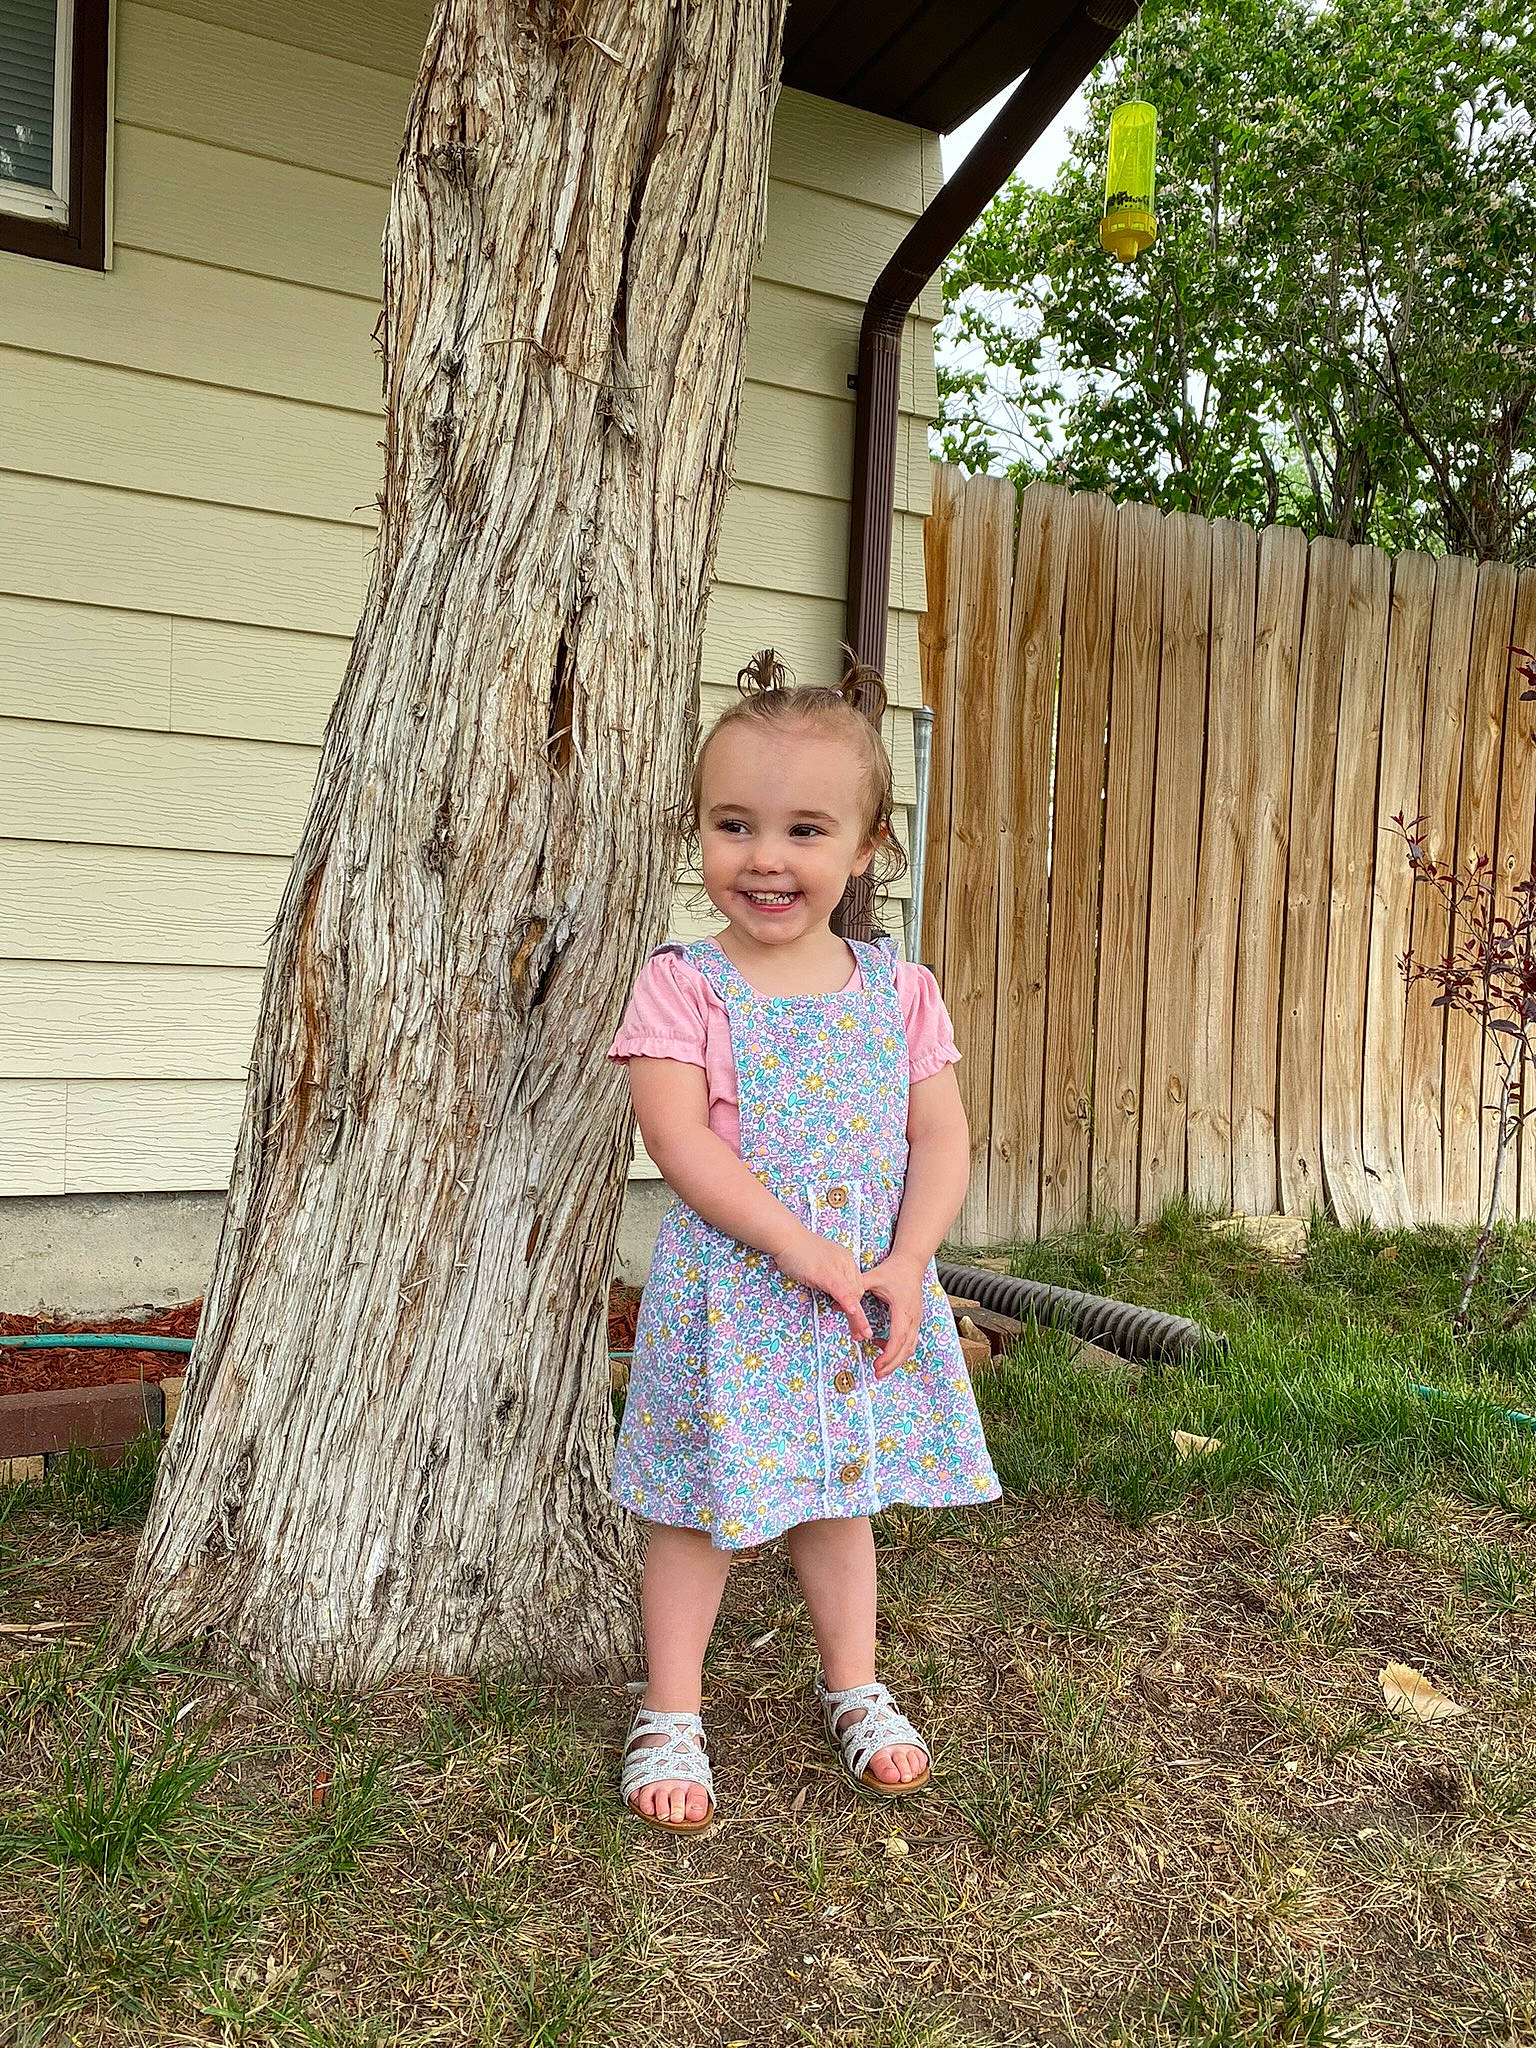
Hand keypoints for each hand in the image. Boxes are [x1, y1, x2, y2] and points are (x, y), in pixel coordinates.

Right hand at [770, 1225, 872, 1343]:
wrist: (786, 1237)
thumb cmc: (797, 1250)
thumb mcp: (820, 1263)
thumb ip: (829, 1277)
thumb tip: (832, 1294)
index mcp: (845, 1260)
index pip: (856, 1286)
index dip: (855, 1304)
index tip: (854, 1318)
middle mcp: (845, 1262)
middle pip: (857, 1293)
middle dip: (860, 1316)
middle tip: (862, 1334)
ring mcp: (837, 1267)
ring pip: (852, 1295)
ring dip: (857, 1317)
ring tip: (860, 1334)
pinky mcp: (826, 1273)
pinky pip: (841, 1291)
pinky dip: (848, 1303)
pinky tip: (853, 1313)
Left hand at [858, 1251, 925, 1376]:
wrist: (911, 1262)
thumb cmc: (892, 1269)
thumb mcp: (872, 1277)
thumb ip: (855, 1289)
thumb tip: (839, 1304)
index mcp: (902, 1308)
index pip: (898, 1338)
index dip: (888, 1354)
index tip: (877, 1365)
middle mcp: (913, 1316)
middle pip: (907, 1348)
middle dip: (892, 1364)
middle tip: (877, 1373)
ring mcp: (916, 1319)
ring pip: (910, 1347)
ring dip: (896, 1360)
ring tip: (880, 1368)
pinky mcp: (915, 1319)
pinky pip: (910, 1340)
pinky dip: (899, 1349)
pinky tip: (883, 1346)